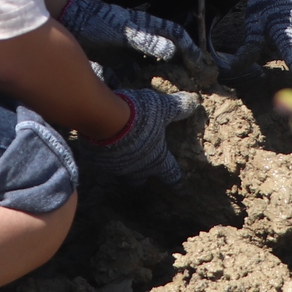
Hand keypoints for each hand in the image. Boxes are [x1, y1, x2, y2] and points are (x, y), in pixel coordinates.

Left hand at [57, 0, 210, 79]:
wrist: (73, 19)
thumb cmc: (99, 21)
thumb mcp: (124, 32)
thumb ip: (147, 41)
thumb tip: (173, 50)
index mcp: (148, 26)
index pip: (177, 37)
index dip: (191, 50)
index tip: (201, 67)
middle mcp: (143, 36)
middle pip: (169, 51)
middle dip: (183, 65)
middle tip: (196, 81)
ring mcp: (131, 47)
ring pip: (154, 62)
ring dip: (165, 74)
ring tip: (176, 90)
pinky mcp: (119, 57)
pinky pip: (136, 69)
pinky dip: (143, 80)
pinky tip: (145, 94)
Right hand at [78, 87, 198, 187]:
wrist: (104, 120)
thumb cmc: (140, 116)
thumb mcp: (163, 108)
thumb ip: (178, 107)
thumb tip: (195, 101)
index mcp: (156, 159)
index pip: (171, 175)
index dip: (176, 182)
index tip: (180, 189)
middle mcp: (136, 168)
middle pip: (139, 180)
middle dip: (141, 179)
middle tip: (143, 178)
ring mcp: (115, 167)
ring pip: (120, 170)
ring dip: (121, 162)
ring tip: (118, 151)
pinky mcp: (96, 161)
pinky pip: (101, 159)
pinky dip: (102, 153)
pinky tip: (100, 143)